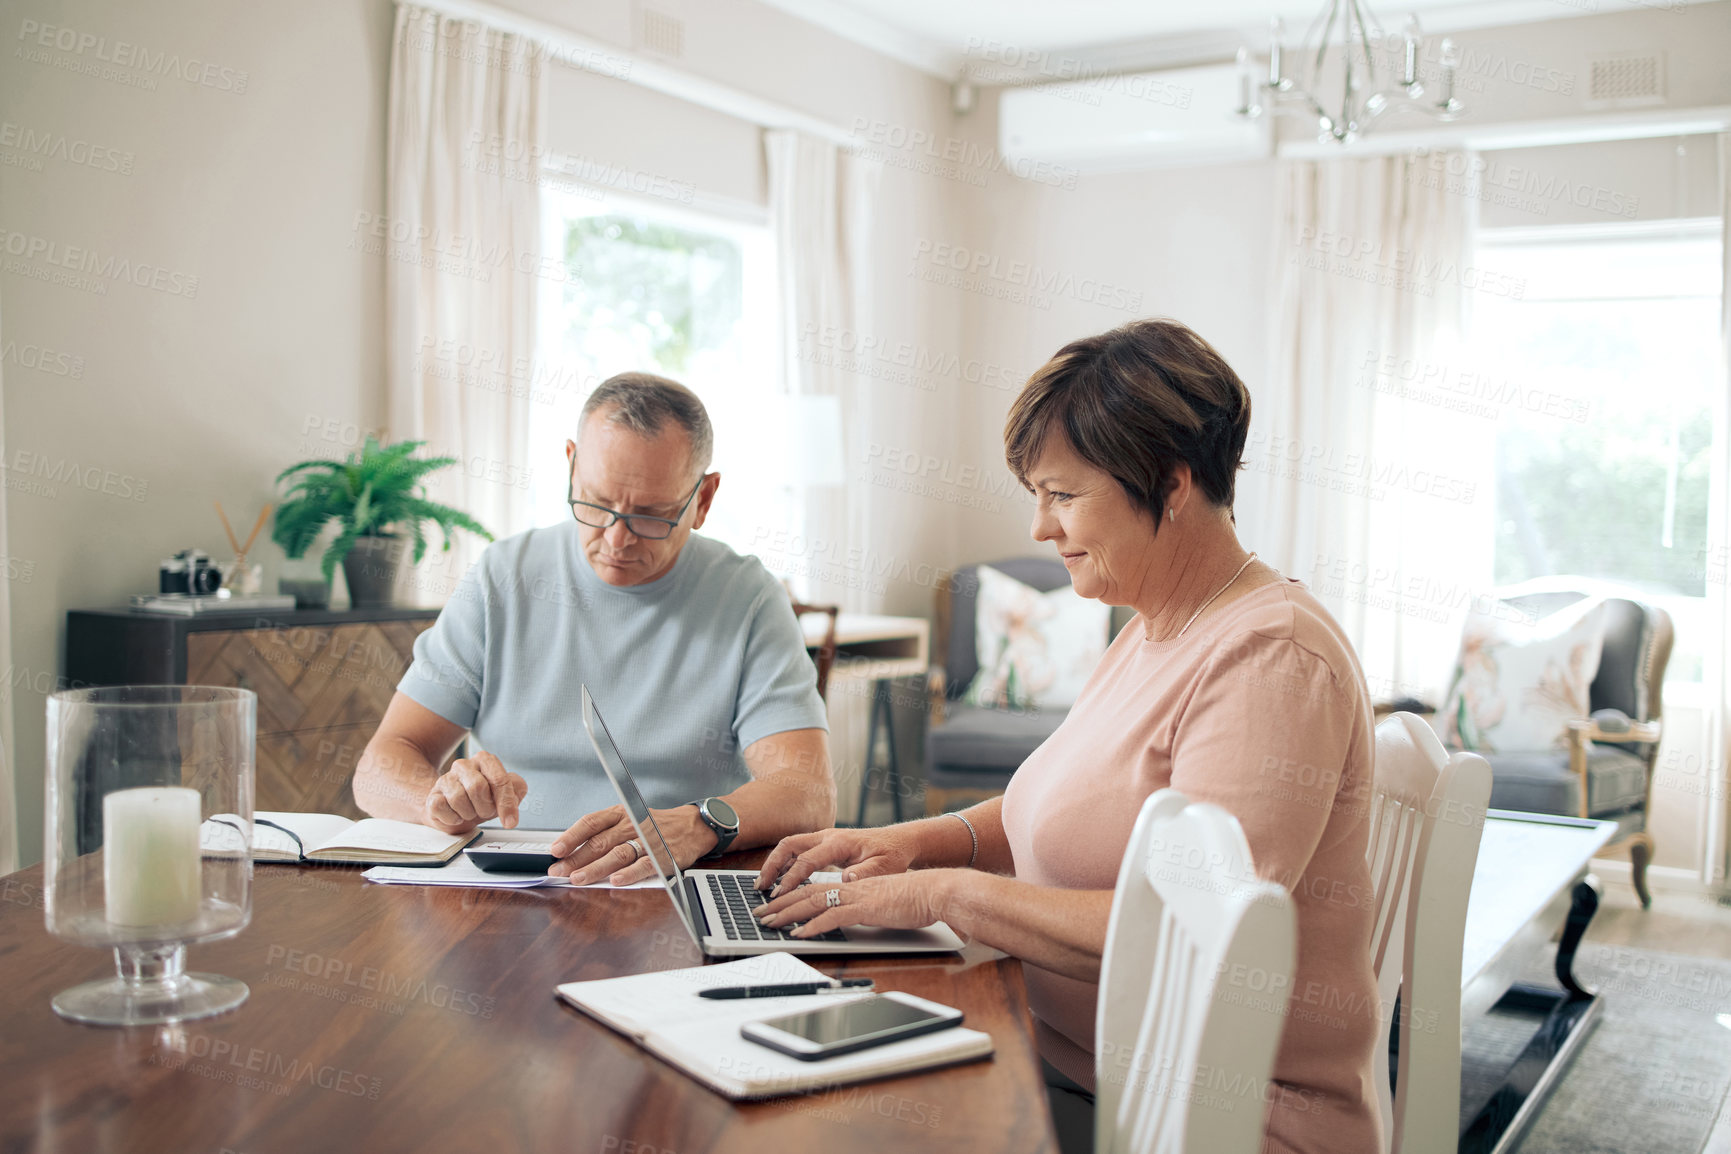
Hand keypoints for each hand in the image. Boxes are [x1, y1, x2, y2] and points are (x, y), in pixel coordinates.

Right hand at [422, 752, 525, 833]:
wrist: (456, 812)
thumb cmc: (483, 801)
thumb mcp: (505, 795)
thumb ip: (517, 790)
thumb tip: (515, 796)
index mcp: (484, 761)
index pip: (498, 779)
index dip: (506, 803)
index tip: (510, 821)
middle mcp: (463, 765)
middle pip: (477, 788)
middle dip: (485, 808)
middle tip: (485, 812)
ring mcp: (445, 779)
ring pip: (458, 799)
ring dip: (469, 814)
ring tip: (470, 812)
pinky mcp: (433, 796)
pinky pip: (441, 808)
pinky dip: (453, 818)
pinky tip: (456, 815)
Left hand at [548, 804, 717, 885]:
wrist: (691, 826)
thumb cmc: (655, 825)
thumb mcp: (628, 819)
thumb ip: (603, 834)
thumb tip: (572, 852)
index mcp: (620, 813)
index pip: (591, 822)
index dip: (571, 836)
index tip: (556, 850)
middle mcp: (631, 824)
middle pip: (599, 842)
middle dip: (576, 859)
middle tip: (559, 871)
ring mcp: (647, 840)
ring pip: (617, 854)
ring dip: (595, 868)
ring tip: (578, 878)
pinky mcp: (662, 855)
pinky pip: (643, 865)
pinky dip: (629, 874)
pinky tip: (615, 881)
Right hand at [754, 826, 918, 896]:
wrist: (899, 842)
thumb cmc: (893, 855)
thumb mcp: (885, 867)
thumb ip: (866, 873)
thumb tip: (846, 878)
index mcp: (840, 842)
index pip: (807, 860)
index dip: (791, 878)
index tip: (780, 894)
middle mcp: (828, 836)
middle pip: (789, 845)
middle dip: (771, 865)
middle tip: (760, 887)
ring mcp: (824, 838)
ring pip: (790, 846)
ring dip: (774, 863)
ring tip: (763, 885)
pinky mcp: (824, 844)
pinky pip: (798, 850)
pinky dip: (784, 863)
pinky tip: (779, 880)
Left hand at [754, 870, 957, 938]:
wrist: (934, 892)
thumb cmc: (914, 899)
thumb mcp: (882, 903)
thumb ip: (863, 907)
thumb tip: (848, 917)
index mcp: (853, 884)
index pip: (815, 889)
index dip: (792, 897)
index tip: (775, 906)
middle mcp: (850, 887)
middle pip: (807, 893)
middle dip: (781, 905)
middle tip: (761, 915)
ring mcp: (856, 896)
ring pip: (813, 902)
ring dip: (788, 914)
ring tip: (770, 923)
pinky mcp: (865, 908)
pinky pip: (832, 917)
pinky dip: (813, 926)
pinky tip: (800, 935)